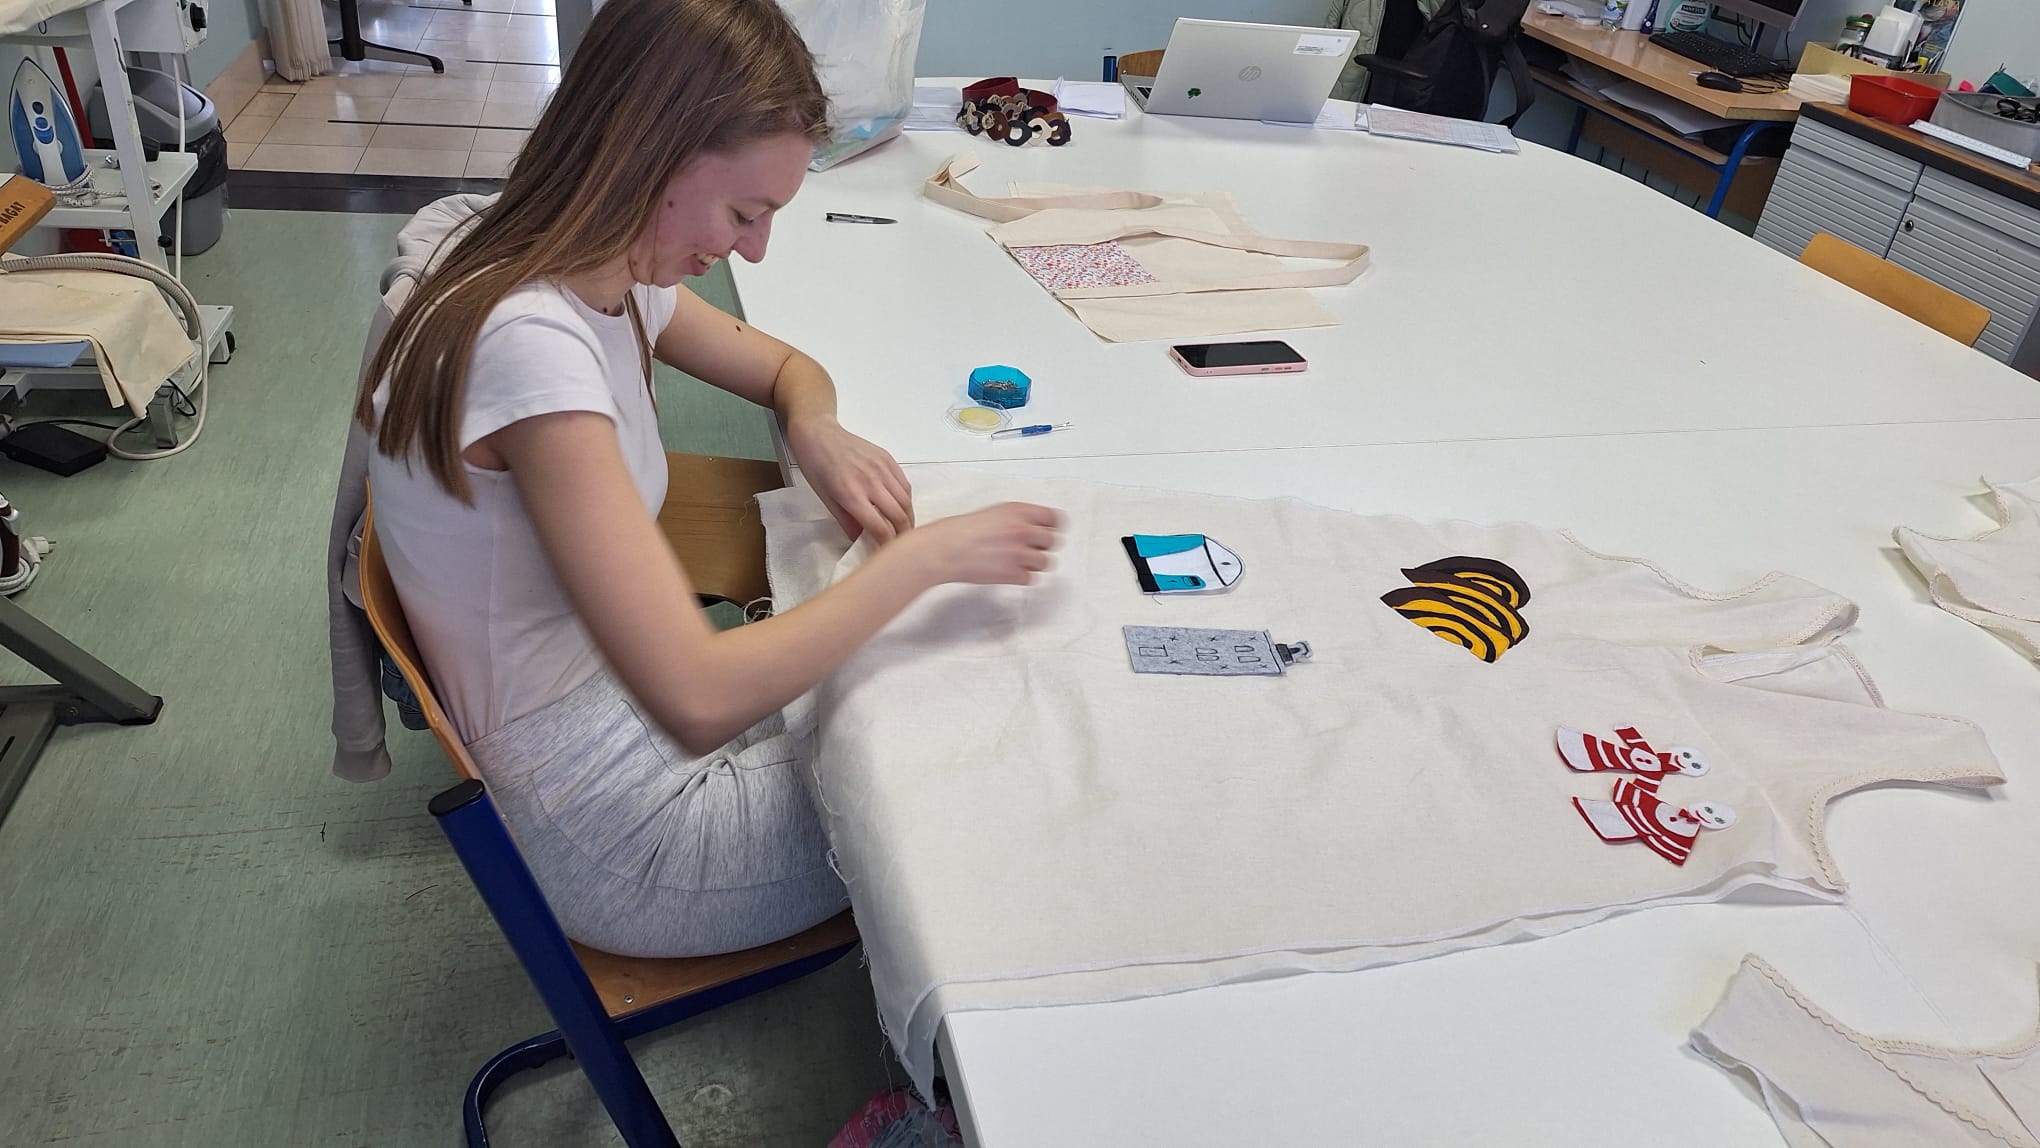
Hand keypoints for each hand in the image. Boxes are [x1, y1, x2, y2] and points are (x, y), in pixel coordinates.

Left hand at [786, 417, 913, 541]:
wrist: (819, 434)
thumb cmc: (816, 467)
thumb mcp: (826, 499)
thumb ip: (847, 522)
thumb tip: (862, 541)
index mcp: (851, 494)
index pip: (879, 527)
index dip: (887, 545)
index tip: (887, 553)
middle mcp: (871, 481)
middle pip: (899, 515)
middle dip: (903, 535)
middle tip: (901, 545)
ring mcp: (882, 468)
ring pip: (906, 500)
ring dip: (909, 518)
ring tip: (904, 529)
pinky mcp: (888, 459)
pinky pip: (905, 484)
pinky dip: (907, 500)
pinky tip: (901, 507)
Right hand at [903, 502, 1062, 586]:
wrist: (943, 549)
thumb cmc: (961, 531)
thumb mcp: (994, 513)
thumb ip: (1018, 518)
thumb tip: (1036, 527)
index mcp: (1018, 511)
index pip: (1055, 519)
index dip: (1052, 527)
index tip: (1048, 532)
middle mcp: (1022, 530)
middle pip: (1053, 542)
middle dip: (1042, 547)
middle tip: (1030, 549)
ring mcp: (1018, 553)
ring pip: (1045, 563)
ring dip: (1033, 564)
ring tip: (1016, 562)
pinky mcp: (1012, 573)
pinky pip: (1030, 579)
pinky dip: (1021, 578)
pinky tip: (1008, 571)